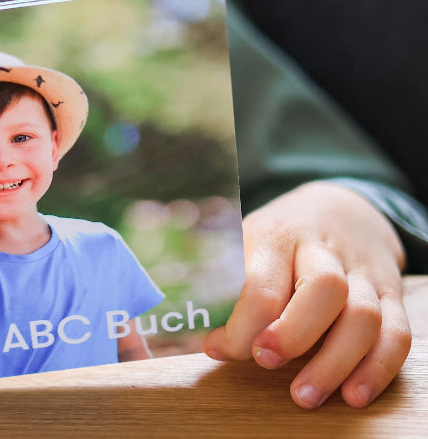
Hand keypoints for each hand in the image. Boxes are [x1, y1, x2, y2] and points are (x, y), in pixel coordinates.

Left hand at [204, 181, 409, 408]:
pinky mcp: (391, 293)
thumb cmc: (280, 236)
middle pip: (324, 288)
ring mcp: (363, 271)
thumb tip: (208, 343)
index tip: (220, 348)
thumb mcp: (244, 240)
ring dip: (336, 363)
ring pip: (364, 315)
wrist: (340, 208)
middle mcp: (324, 250)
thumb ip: (225, 284)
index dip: (242, 322)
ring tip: (305, 396)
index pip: (263, 281)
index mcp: (276, 235)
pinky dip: (378, 368)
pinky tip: (353, 395)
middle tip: (266, 363)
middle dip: (294, 334)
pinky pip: (397, 333)